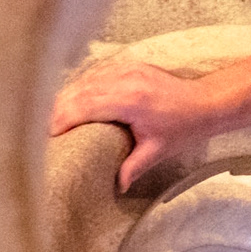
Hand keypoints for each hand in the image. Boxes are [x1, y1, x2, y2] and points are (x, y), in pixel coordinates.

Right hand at [49, 58, 212, 192]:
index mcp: (129, 100)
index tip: (48, 136)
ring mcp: (125, 69)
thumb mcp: (157, 150)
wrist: (205, 101)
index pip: (83, 106)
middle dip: (58, 109)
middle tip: (44, 129)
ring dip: (67, 97)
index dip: (62, 119)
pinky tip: (73, 101)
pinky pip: (95, 74)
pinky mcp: (128, 65)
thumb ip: (133, 167)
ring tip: (54, 117)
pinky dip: (82, 87)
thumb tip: (116, 186)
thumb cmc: (183, 127)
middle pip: (77, 91)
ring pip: (84, 80)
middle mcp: (123, 80)